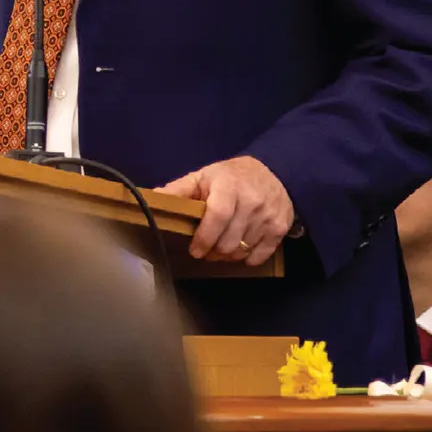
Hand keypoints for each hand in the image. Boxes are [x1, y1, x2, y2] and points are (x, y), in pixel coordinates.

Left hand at [158, 155, 294, 265]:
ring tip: (219, 248)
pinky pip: (260, 255)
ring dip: (227, 255)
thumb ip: (179, 190)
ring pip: (242, 250)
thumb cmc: (231, 176)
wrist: (275, 173)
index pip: (216, 216)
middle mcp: (251, 202)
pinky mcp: (280, 229)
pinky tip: (239, 250)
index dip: (204, 237)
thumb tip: (152, 200)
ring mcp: (267, 217)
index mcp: (228, 187)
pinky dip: (247, 258)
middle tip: (205, 250)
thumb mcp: (203, 176)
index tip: (194, 249)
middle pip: (228, 240)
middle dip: (213, 251)